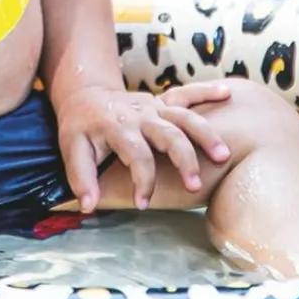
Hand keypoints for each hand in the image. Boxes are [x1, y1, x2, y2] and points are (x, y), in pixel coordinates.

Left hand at [57, 82, 231, 212]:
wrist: (85, 93)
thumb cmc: (80, 126)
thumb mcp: (71, 148)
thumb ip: (81, 176)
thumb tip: (89, 206)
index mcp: (118, 127)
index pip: (136, 155)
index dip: (141, 181)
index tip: (142, 205)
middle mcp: (140, 115)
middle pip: (168, 134)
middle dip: (184, 159)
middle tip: (195, 185)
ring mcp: (154, 106)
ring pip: (185, 117)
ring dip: (205, 134)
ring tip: (223, 156)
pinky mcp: (162, 101)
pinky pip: (187, 93)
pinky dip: (206, 91)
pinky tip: (227, 94)